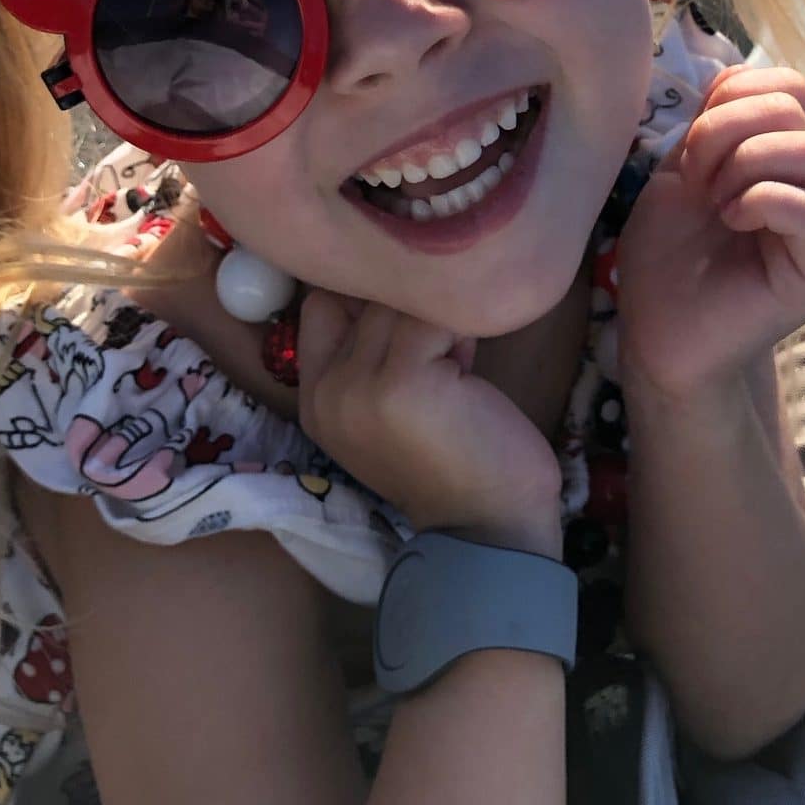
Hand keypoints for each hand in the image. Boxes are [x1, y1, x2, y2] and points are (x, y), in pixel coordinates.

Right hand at [294, 291, 563, 545]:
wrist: (488, 528)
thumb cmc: (455, 459)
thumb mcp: (392, 405)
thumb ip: (375, 350)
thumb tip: (396, 276)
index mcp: (316, 398)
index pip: (322, 303)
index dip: (368, 296)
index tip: (409, 323)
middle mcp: (326, 391)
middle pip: (365, 295)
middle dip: (413, 311)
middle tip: (444, 357)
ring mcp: (359, 386)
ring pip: (399, 300)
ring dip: (440, 320)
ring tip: (457, 366)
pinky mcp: (402, 380)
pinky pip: (433, 314)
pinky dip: (461, 330)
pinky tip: (469, 371)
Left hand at [614, 66, 804, 404]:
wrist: (656, 334)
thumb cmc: (663, 258)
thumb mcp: (677, 172)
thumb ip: (710, 124)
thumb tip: (735, 79)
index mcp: (775, 157)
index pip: (787, 86)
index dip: (734, 96)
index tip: (690, 147)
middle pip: (801, 110)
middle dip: (732, 129)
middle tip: (698, 178)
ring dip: (751, 163)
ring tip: (717, 201)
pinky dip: (764, 200)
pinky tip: (731, 221)